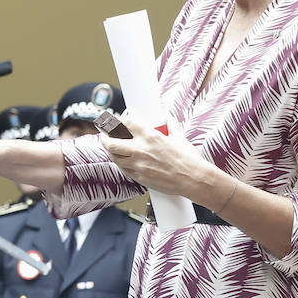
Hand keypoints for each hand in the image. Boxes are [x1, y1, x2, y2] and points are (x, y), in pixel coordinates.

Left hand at [97, 113, 212, 199]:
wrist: (193, 179)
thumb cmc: (188, 159)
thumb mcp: (179, 136)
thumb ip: (169, 125)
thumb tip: (166, 118)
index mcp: (150, 136)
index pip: (126, 123)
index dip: (120, 121)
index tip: (119, 121)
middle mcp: (141, 150)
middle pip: (111, 142)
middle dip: (104, 137)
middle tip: (103, 134)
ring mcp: (138, 165)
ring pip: (114, 157)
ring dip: (110, 151)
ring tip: (110, 147)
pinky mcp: (139, 177)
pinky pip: (123, 169)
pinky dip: (120, 163)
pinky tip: (122, 160)